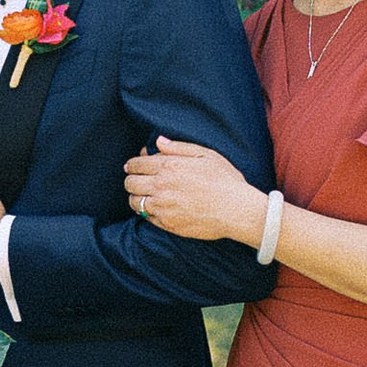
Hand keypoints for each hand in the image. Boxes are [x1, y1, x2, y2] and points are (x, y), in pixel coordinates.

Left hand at [124, 139, 270, 244]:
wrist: (236, 210)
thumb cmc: (224, 180)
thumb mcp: (205, 155)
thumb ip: (178, 148)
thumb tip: (158, 142)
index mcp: (169, 166)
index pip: (136, 164)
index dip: (132, 165)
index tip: (132, 167)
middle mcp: (162, 186)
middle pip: (130, 183)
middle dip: (131, 180)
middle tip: (137, 181)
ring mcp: (163, 207)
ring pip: (134, 202)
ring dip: (136, 197)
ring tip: (145, 195)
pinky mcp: (167, 224)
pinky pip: (146, 218)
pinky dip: (146, 212)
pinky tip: (156, 208)